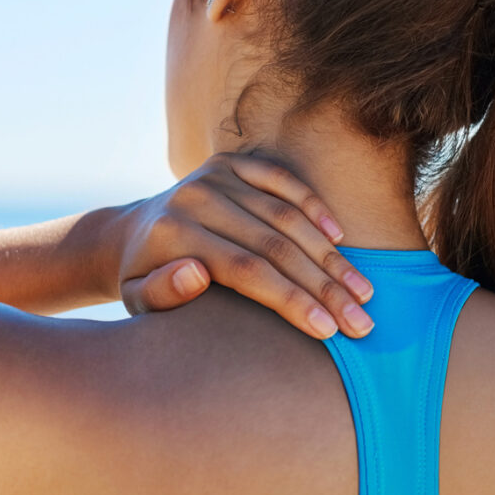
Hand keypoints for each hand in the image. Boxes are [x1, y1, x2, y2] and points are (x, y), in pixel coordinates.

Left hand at [113, 152, 375, 338]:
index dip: (291, 301)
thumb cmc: (143, 280)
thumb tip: (194, 275)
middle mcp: (196, 196)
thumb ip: (161, 294)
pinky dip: (314, 206)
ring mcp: (215, 175)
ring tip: (363, 293)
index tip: (328, 331)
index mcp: (174, 233)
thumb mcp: (138, 299)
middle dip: (324, 287)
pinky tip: (340, 239)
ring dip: (331, 256)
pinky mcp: (231, 162)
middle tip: (361, 322)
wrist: (131, 232)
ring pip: (287, 215)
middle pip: (274, 245)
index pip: (246, 271)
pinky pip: (282, 179)